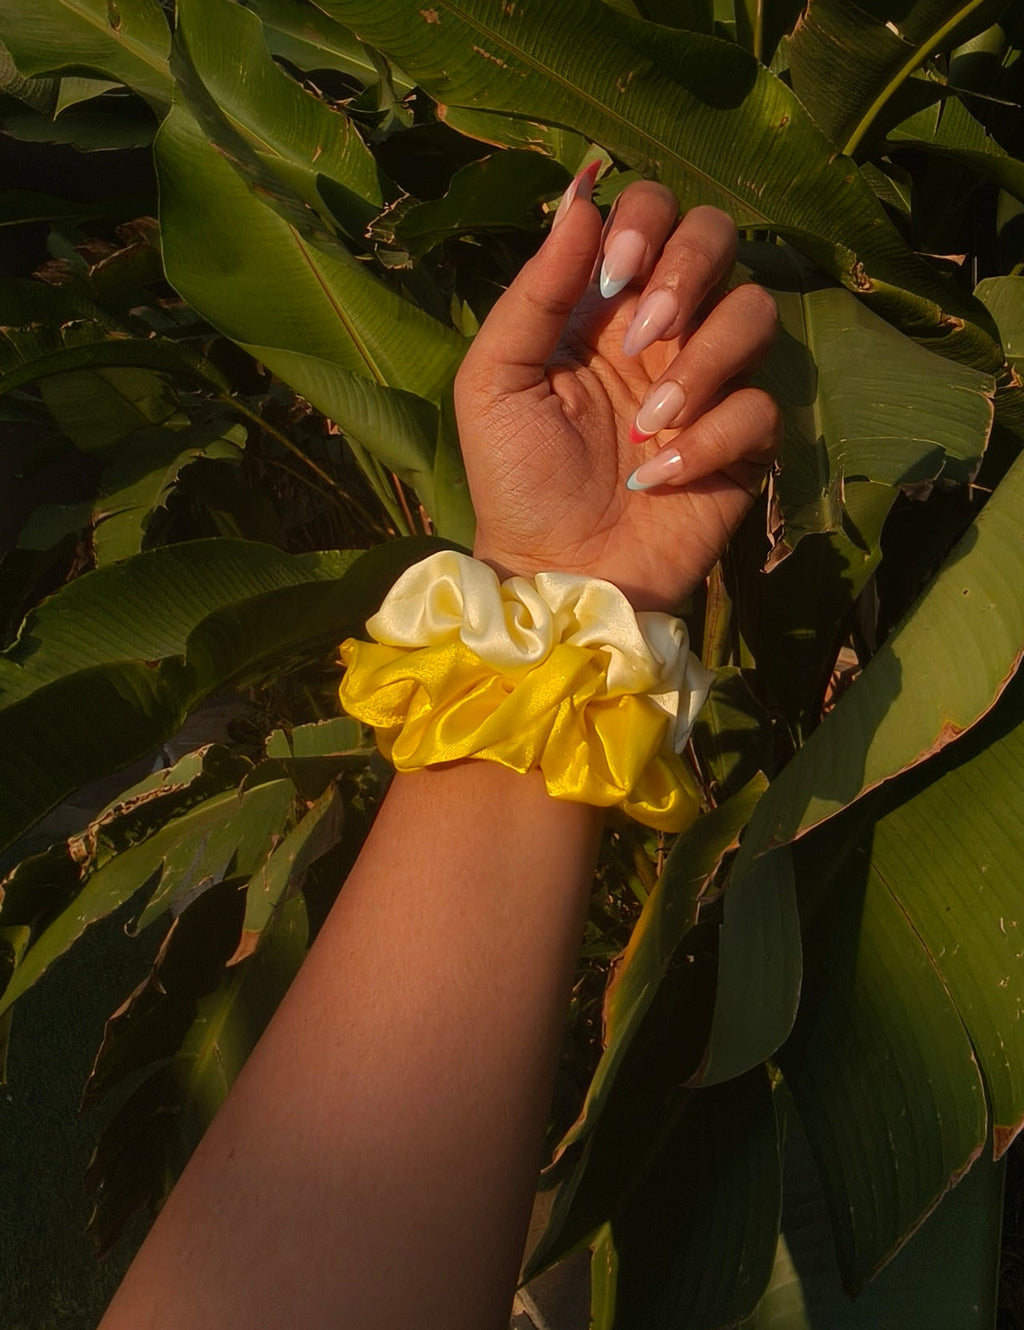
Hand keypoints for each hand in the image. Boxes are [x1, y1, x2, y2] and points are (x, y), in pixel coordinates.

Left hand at [454, 172, 779, 610]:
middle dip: (689, 270)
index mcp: (604, 305)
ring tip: (645, 426)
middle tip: (644, 336)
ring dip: (702, 362)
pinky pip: (761, 406)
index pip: (653, 211)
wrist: (555, 571)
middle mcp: (664, 330)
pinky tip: (661, 475)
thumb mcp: (495, 381)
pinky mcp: (743, 441)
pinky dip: (711, 438)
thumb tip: (580, 196)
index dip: (647, 218)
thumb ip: (534, 292)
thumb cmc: (515, 479)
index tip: (614, 272)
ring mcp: (709, 383)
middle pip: (719, 236)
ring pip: (754, 313)